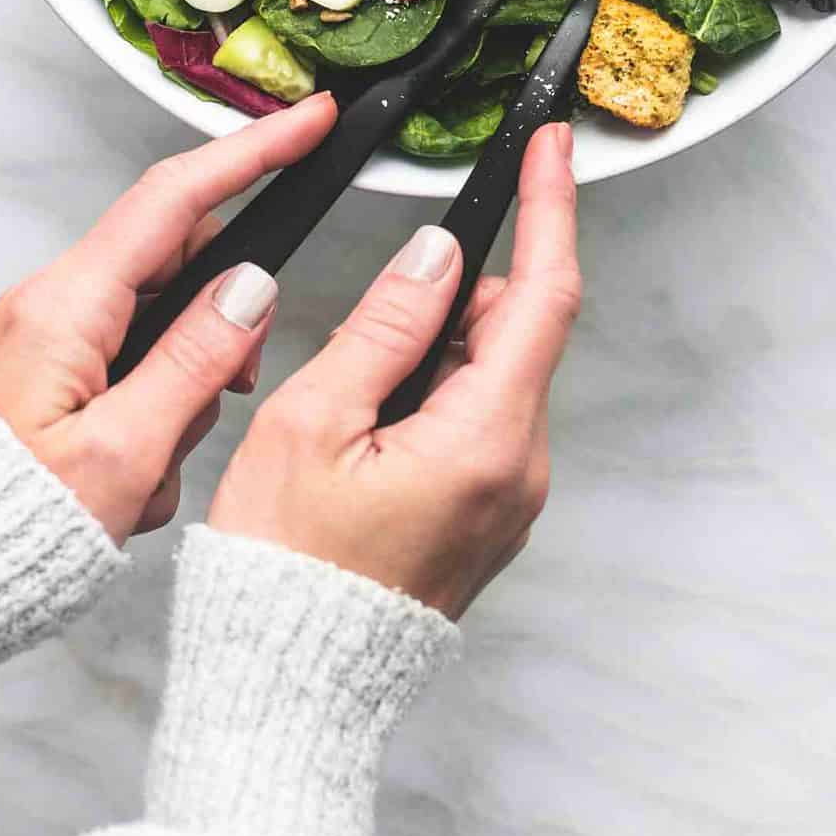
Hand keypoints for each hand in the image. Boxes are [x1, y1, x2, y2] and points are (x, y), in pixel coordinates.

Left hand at [0, 93, 337, 543]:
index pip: (176, 197)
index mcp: (67, 307)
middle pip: (180, 262)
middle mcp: (53, 305)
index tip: (309, 120)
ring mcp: (49, 336)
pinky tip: (134, 475)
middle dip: (223, 323)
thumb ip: (197, 362)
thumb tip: (253, 288)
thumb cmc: (5, 531)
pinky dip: (154, 414)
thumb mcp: (122, 454)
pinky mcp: (49, 371)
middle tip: (239, 387)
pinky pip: (132, 363)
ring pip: (163, 321)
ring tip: (155, 466)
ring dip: (185, 389)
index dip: (252, 151)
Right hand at [209, 123, 579, 617]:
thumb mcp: (315, 423)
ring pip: (493, 374)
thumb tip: (435, 253)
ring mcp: (510, 495)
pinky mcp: (488, 512)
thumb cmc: (285, 572)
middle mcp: (520, 468)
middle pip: (516, 331)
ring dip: (436, 351)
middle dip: (455, 297)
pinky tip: (372, 426)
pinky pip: (479, 419)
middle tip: (372, 322)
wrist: (288, 689)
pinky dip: (435, 393)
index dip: (550, 208)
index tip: (550, 146)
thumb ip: (386, 326)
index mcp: (487, 439)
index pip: (544, 294)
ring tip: (353, 404)